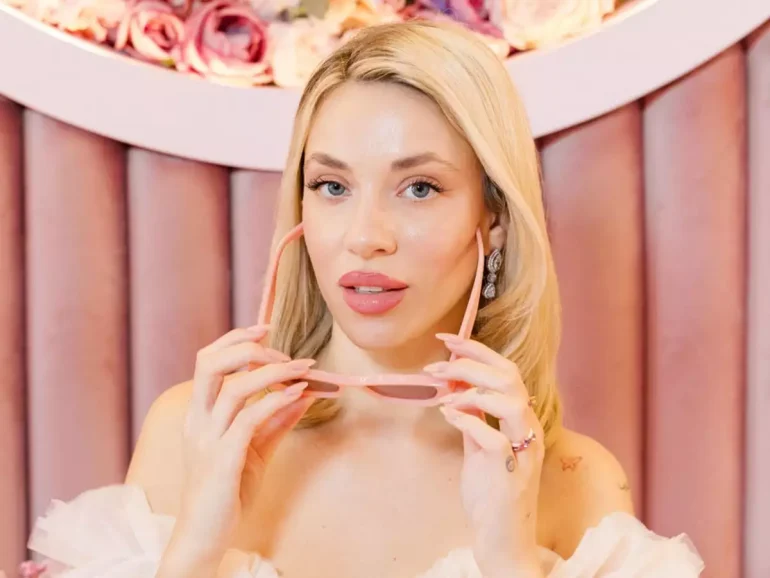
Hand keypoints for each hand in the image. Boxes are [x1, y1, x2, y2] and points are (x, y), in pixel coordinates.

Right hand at [159, 325, 314, 576]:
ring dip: (272, 372)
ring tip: (303, 369)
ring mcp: (207, 439)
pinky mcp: (222, 459)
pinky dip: (274, 401)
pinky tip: (297, 394)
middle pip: (209, 363)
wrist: (206, 534)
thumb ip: (276, 420)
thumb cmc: (228, 491)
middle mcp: (198, 420)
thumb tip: (304, 393)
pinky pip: (248, 419)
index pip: (208, 360)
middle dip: (247, 346)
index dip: (235, 338)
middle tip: (283, 351)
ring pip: (234, 388)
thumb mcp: (256, 449)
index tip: (266, 328)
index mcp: (200, 413)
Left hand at [424, 334, 545, 577]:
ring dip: (473, 389)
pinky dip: (467, 420)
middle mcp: (528, 431)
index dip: (478, 351)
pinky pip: (492, 437)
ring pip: (511, 401)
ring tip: (445, 392)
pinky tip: (448, 415)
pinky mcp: (510, 473)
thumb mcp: (480, 449)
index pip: (508, 372)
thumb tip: (456, 391)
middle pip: (509, 378)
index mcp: (523, 421)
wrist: (503, 538)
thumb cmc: (492, 493)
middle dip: (471, 362)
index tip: (448, 340)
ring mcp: (522, 452)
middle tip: (437, 364)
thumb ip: (474, 420)